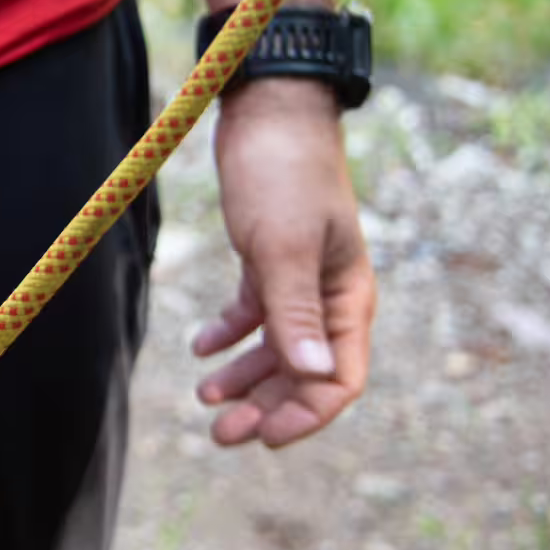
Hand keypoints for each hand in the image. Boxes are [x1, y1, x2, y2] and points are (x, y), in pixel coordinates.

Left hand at [193, 79, 375, 446]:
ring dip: (245, 377)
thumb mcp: (283, 247)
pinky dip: (229, 333)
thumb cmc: (283, 175)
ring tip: (205, 400)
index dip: (305, 414)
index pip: (339, 379)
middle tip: (220, 434)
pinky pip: (255, 312)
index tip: (262, 437)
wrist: (269, 112)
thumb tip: (315, 375)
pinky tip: (200, 348)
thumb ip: (295, 312)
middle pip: (305, 371)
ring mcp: (301, 278)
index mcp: (349, 299)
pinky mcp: (270, 258)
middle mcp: (330, 296)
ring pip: (277, 347)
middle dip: (267, 406)